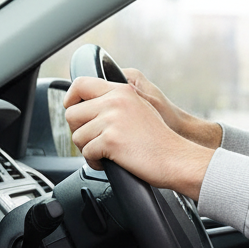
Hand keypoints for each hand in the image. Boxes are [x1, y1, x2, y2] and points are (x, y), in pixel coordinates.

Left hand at [64, 77, 213, 200]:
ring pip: (77, 136)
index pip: (81, 84)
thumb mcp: (141, 109)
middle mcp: (115, 101)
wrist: (177, 159)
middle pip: (72, 113)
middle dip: (79, 131)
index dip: (71, 99)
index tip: (74, 110)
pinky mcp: (110, 141)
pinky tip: (109, 163)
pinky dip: (95, 162)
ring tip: (106, 154)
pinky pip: (87, 153)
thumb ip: (117, 103)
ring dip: (88, 149)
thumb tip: (89, 107)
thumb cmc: (161, 141)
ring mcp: (112, 120)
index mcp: (122, 91)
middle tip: (94, 141)